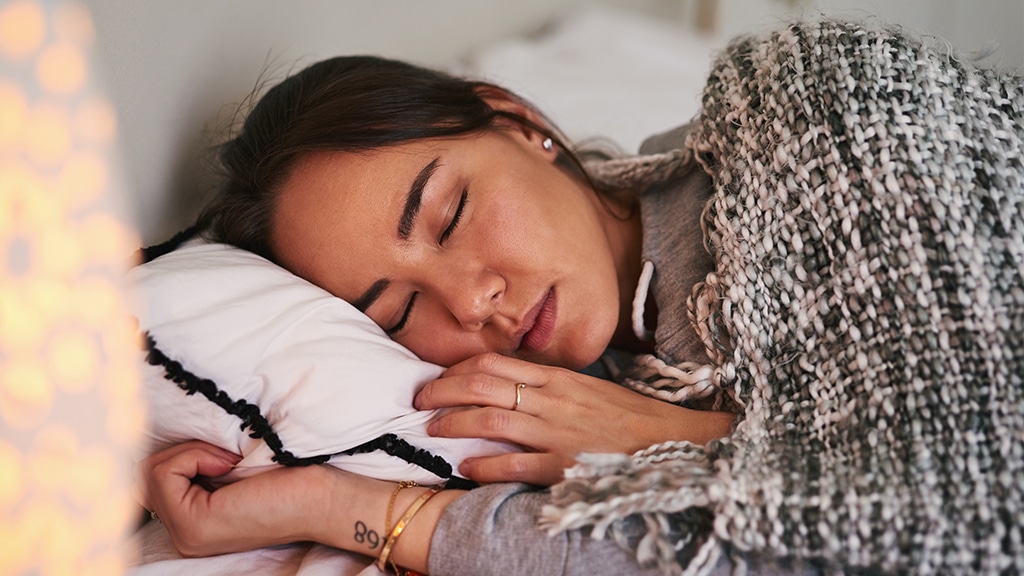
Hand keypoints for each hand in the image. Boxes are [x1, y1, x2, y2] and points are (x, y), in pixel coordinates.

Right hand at [135, 441, 462, 572]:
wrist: (324, 494)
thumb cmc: (290, 473)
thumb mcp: (232, 464)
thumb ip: (199, 460)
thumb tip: (171, 425)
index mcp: (193, 521)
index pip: (151, 479)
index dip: (182, 453)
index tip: (223, 453)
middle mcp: (183, 534)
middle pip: (145, 475)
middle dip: (184, 451)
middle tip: (228, 455)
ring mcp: (187, 534)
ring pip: (152, 472)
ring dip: (191, 452)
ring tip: (229, 459)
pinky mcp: (195, 526)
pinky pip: (165, 474)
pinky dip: (194, 456)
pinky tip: (228, 464)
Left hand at [414, 353, 735, 485]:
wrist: (675, 442)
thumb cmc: (633, 418)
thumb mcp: (590, 391)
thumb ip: (553, 387)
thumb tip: (515, 388)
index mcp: (559, 378)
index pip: (495, 363)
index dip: (458, 370)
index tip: (437, 378)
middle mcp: (552, 400)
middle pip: (483, 385)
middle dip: (443, 390)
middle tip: (418, 400)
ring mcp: (558, 432)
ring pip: (491, 420)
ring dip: (454, 423)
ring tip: (431, 429)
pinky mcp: (565, 465)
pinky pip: (516, 463)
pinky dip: (486, 465)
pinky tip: (467, 468)